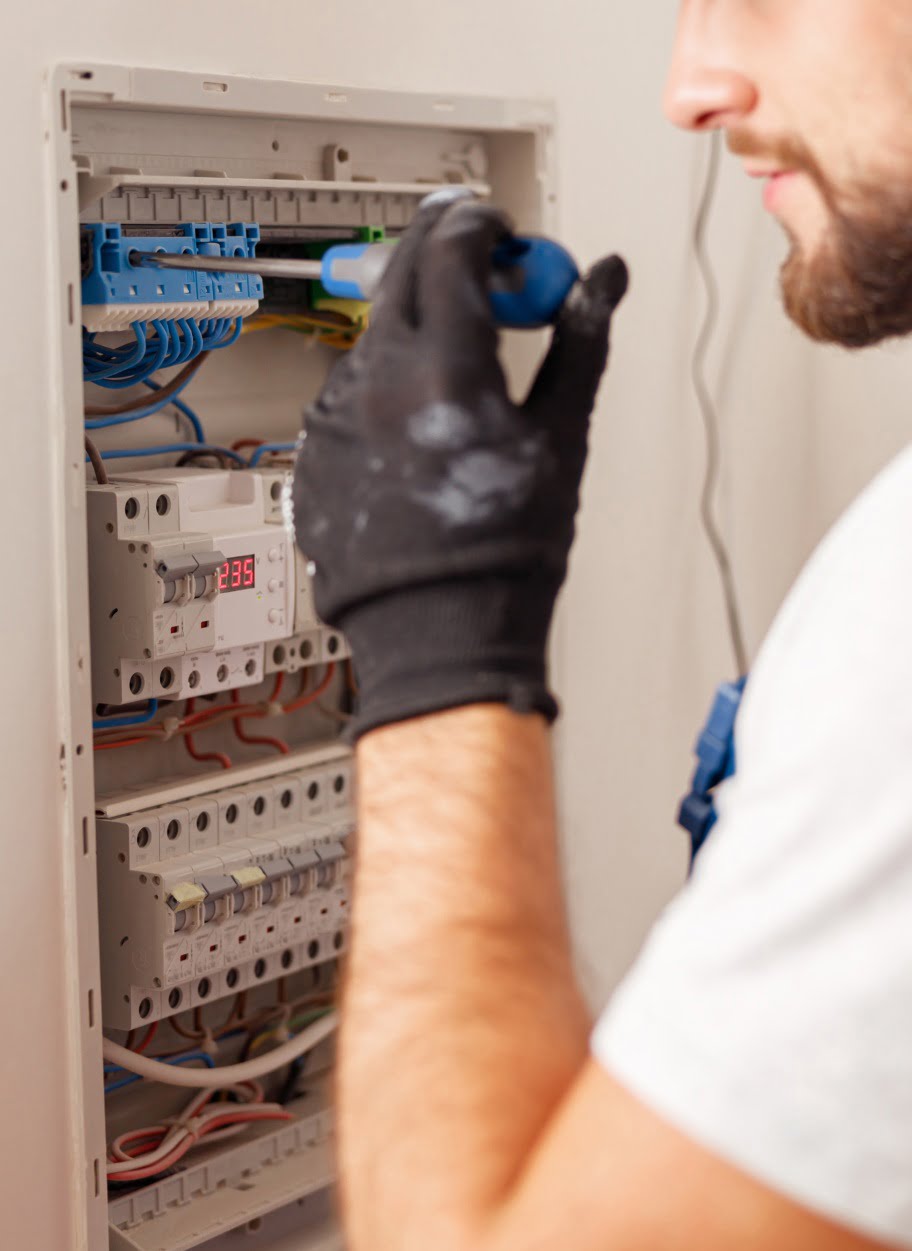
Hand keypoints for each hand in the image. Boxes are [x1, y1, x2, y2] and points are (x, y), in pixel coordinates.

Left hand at [292, 197, 627, 737]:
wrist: (439, 636)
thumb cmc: (506, 555)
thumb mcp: (562, 441)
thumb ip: (580, 343)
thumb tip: (603, 279)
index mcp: (444, 366)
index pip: (455, 248)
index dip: (485, 227)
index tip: (507, 235)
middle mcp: (376, 378)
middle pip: (403, 270)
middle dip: (445, 251)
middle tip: (482, 266)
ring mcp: (333, 414)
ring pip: (375, 330)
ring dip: (417, 323)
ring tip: (460, 374)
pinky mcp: (312, 448)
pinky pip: (351, 386)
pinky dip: (387, 381)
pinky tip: (419, 428)